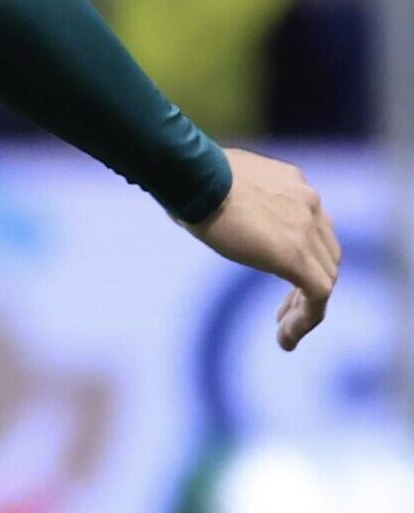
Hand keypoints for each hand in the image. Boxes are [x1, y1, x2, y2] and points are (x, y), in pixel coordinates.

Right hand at [186, 148, 340, 350]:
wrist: (191, 174)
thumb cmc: (186, 173)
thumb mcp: (217, 180)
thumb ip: (231, 195)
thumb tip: (205, 202)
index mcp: (291, 182)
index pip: (310, 222)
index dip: (300, 250)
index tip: (273, 267)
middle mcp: (308, 202)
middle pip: (325, 251)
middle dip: (307, 279)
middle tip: (282, 306)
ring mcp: (308, 228)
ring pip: (325, 276)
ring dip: (305, 304)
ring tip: (283, 329)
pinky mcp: (298, 256)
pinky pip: (318, 295)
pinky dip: (305, 319)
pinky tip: (285, 339)